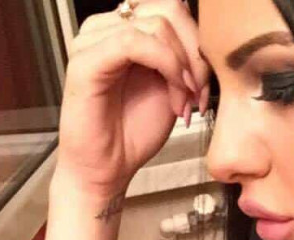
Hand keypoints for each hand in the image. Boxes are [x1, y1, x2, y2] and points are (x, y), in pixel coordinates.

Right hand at [54, 0, 210, 199]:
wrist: (106, 171)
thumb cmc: (132, 134)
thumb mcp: (171, 89)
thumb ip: (181, 59)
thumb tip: (208, 40)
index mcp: (124, 30)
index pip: (172, 8)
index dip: (198, 41)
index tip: (205, 84)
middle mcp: (105, 28)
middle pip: (168, 9)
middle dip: (195, 53)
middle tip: (198, 93)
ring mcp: (91, 42)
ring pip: (156, 25)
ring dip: (182, 65)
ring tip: (183, 103)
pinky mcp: (85, 62)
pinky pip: (133, 42)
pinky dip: (165, 66)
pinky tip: (174, 96)